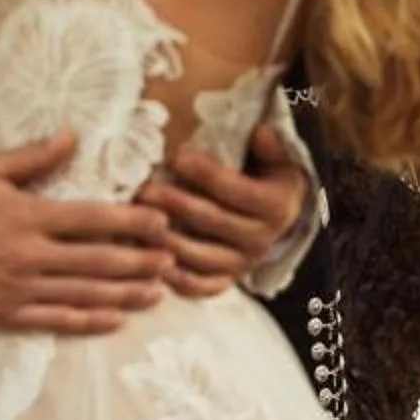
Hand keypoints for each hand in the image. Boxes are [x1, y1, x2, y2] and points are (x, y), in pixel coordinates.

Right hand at [0, 134, 173, 334]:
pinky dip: (89, 322)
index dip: (131, 222)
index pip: (92, 220)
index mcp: (29, 217)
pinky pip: (56, 321)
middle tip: (172, 260)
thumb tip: (72, 136)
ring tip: (156, 292)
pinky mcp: (7, 315)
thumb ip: (34, 157)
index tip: (161, 222)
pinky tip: (115, 319)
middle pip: (97, 261)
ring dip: (125, 293)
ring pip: (84, 294)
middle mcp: (30, 255)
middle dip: (139, 261)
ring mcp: (20, 289)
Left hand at [140, 122, 312, 297]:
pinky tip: (151, 260)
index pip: (236, 190)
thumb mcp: (278, 158)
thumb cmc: (268, 177)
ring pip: (200, 256)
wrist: (280, 217)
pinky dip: (175, 278)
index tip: (178, 157)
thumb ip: (270, 146)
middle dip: (175, 204)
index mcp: (276, 207)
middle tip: (145, 190)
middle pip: (212, 222)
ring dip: (167, 240)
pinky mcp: (227, 281)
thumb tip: (262, 132)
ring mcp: (242, 265)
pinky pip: (199, 286)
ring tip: (139, 222)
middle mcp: (261, 240)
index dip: (206, 174)